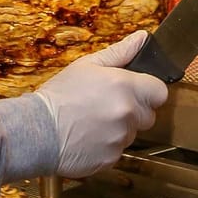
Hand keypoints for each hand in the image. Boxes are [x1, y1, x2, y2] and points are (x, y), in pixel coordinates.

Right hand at [34, 31, 168, 178]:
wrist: (37, 130)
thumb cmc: (59, 95)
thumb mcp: (87, 65)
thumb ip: (120, 52)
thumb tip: (142, 38)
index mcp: (125, 86)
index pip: (160, 92)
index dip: (149, 92)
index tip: (135, 92)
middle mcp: (127, 113)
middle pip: (148, 115)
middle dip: (134, 111)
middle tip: (107, 106)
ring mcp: (120, 138)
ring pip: (132, 134)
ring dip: (119, 129)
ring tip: (93, 123)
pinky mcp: (111, 159)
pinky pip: (118, 151)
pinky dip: (107, 147)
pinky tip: (88, 138)